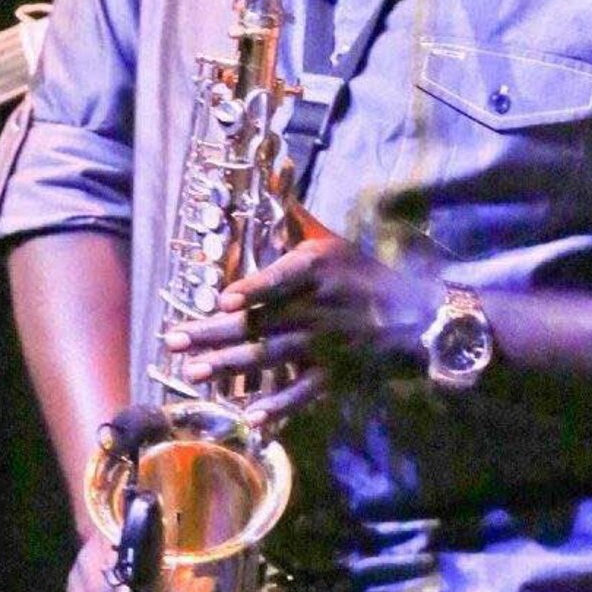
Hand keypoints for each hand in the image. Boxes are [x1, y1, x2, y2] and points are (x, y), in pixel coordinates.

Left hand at [164, 207, 437, 423]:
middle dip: (213, 334)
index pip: (282, 278)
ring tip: (193, 373)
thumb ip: (296, 217)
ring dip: (230, 367)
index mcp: (317, 269)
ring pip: (272, 356)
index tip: (222, 301)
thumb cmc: (365, 272)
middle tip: (174, 340)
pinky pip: (302, 391)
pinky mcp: (334, 372)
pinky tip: (250, 416)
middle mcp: (318, 306)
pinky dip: (278, 406)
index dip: (253, 291)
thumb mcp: (333, 240)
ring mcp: (326, 343)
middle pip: (261, 322)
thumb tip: (272, 175)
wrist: (417, 315)